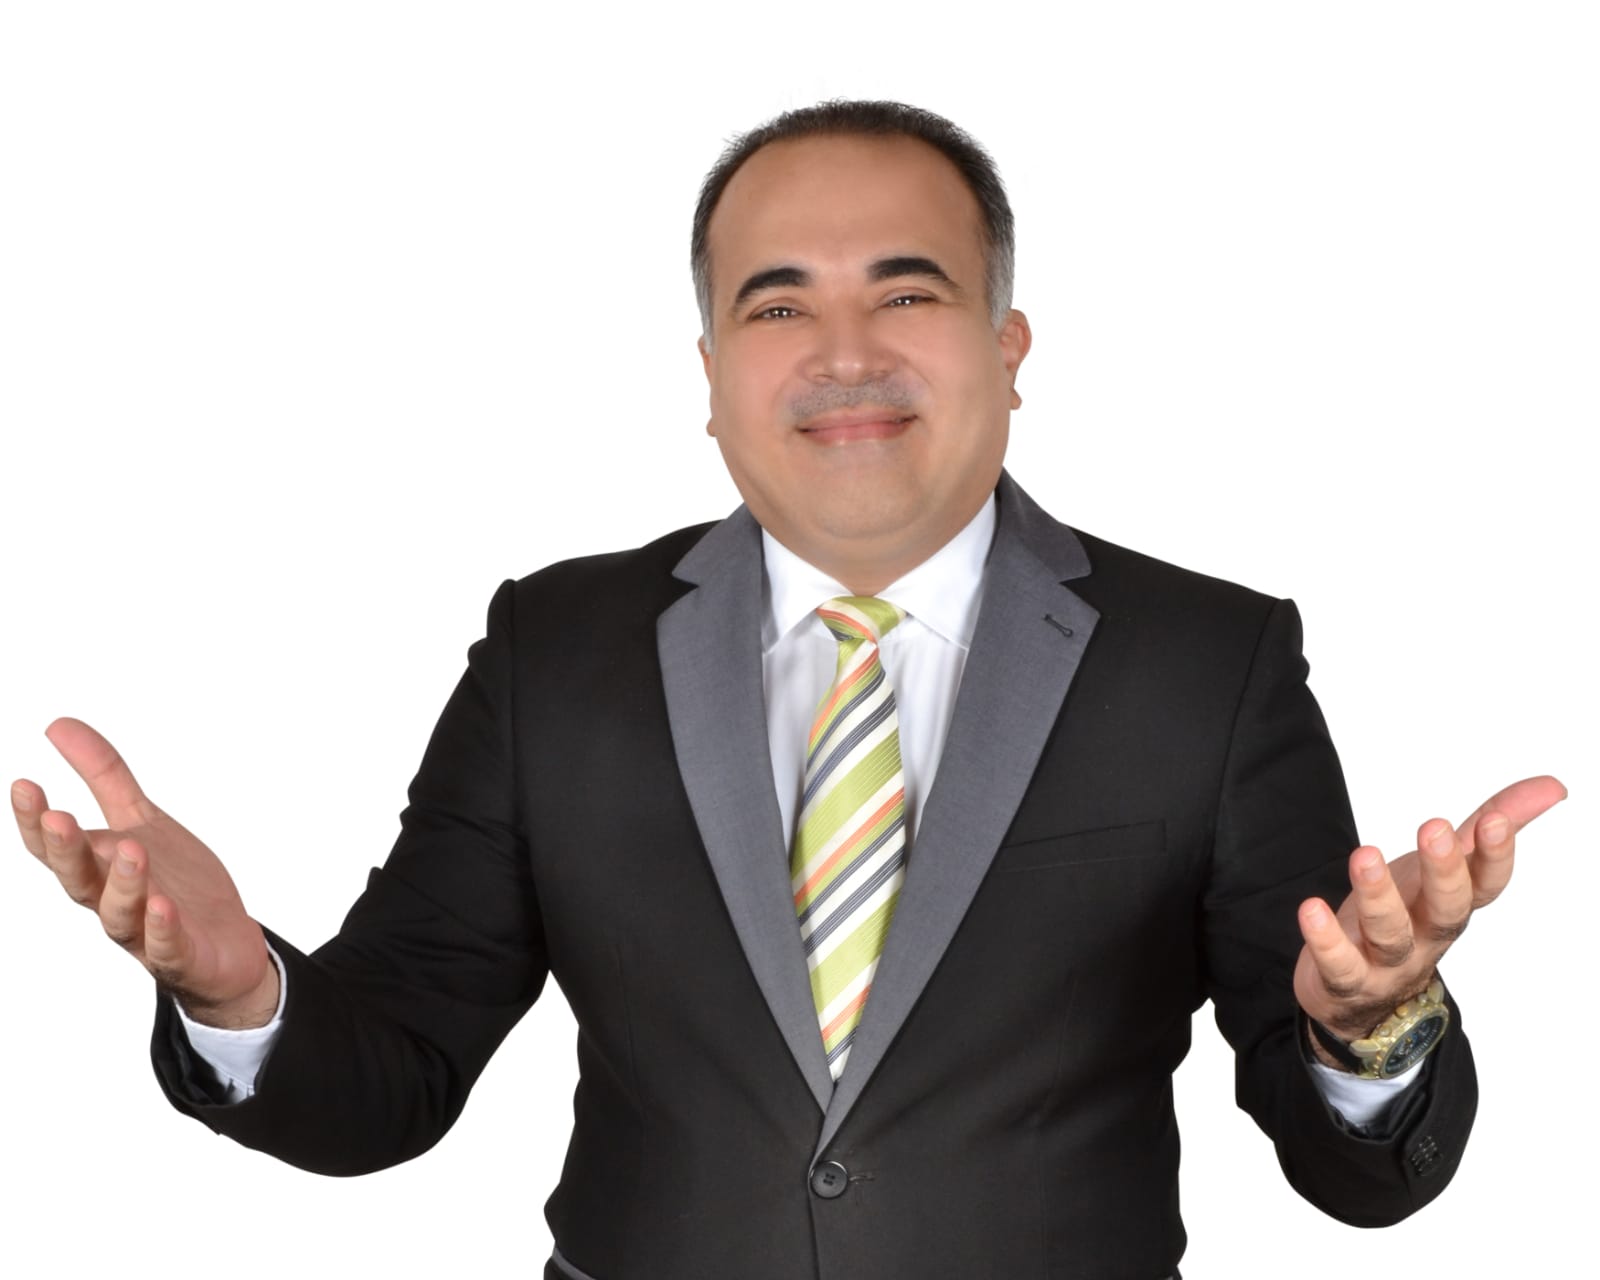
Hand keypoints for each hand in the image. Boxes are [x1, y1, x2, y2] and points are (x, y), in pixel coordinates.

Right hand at [12, 717, 277, 1027]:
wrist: (226, 945)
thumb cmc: (174, 884)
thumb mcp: (140, 821)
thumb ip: (105, 777)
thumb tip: (59, 724)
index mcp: (99, 870)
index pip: (56, 848)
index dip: (36, 822)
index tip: (24, 785)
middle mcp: (113, 902)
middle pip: (79, 880)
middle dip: (66, 850)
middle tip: (59, 817)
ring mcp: (145, 933)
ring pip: (120, 914)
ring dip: (122, 883)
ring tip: (130, 849)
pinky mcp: (182, 956)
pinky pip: (166, 945)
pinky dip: (161, 927)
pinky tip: (162, 905)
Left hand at [1294, 774, 1566, 1042]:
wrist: (1362, 997)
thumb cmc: (1410, 915)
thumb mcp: (1446, 868)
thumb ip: (1489, 827)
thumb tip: (1553, 786)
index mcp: (1453, 904)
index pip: (1487, 885)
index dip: (1496, 856)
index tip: (1496, 821)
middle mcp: (1428, 935)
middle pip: (1447, 909)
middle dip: (1444, 871)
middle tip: (1435, 827)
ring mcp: (1389, 962)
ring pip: (1390, 934)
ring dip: (1379, 896)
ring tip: (1365, 855)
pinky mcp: (1346, 980)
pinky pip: (1339, 965)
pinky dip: (1326, 940)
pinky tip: (1312, 909)